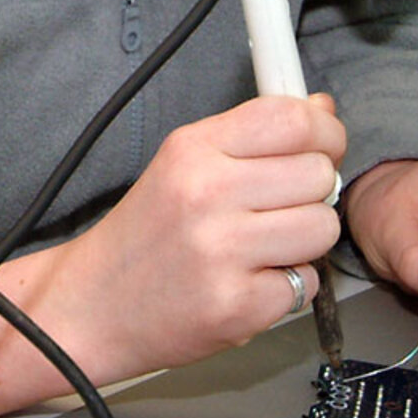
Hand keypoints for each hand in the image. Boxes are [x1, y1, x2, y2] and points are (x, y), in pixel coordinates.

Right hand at [41, 94, 346, 379]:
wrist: (91, 307)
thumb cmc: (144, 236)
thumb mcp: (184, 165)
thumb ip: (252, 136)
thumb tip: (321, 110)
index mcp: (193, 149)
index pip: (293, 119)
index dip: (326, 133)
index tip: (324, 148)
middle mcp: (206, 194)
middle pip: (318, 175)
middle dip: (312, 194)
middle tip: (279, 209)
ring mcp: (222, 252)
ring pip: (323, 228)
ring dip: (305, 242)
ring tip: (264, 247)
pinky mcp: (236, 305)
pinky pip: (306, 283)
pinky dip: (287, 287)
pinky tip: (249, 282)